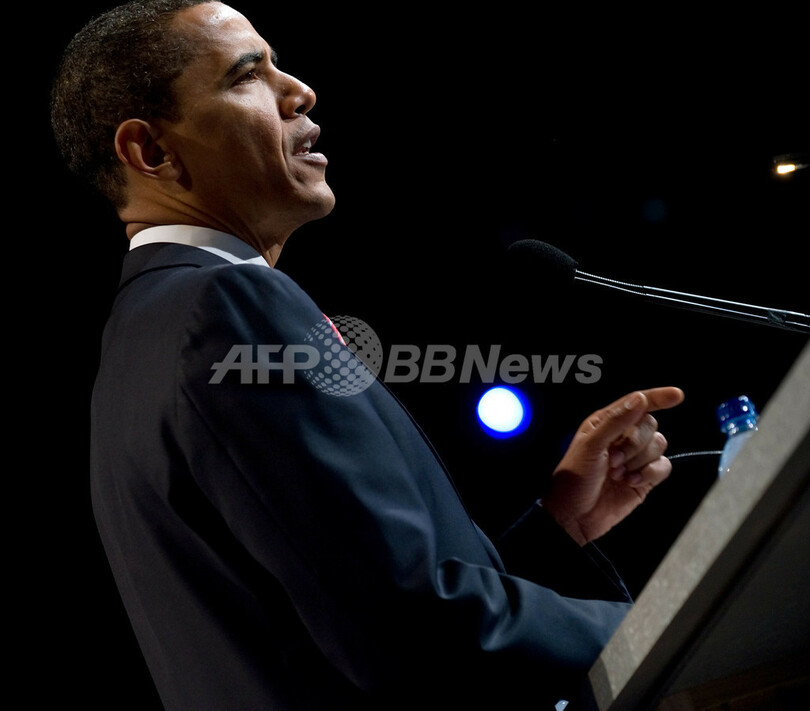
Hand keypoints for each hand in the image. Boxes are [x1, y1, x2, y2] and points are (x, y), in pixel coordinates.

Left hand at [542, 387, 684, 544]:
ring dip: (639, 460)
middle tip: (614, 459)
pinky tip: (630, 482)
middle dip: (635, 443)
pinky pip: (664, 466)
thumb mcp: (590, 445)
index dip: (657, 398)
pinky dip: (649, 474)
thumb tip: (639, 400)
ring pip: (659, 445)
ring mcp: (635, 457)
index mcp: (606, 423)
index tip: (677, 395)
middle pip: (650, 425)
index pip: (637, 403)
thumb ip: (615, 421)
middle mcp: (622, 437)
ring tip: (617, 473)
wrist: (575, 515)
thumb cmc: (573, 478)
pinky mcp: (645, 477)